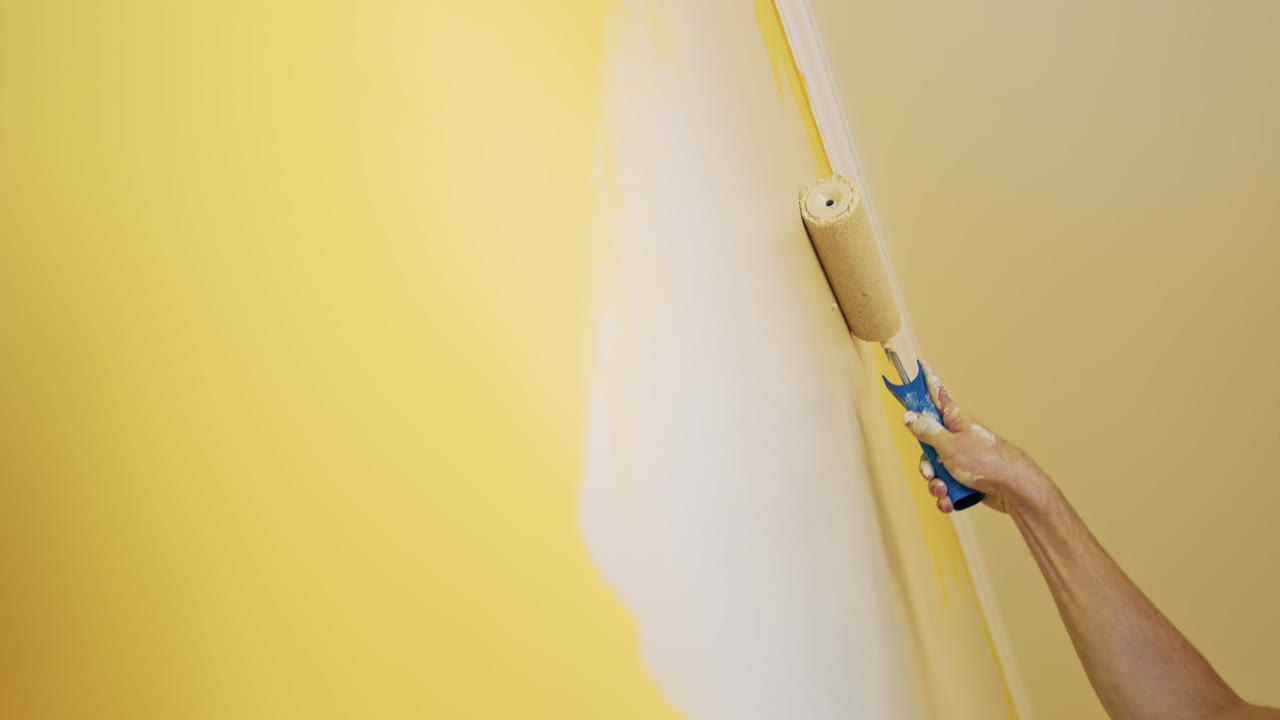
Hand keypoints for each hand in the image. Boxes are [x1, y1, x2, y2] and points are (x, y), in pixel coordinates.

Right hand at [903, 362, 1052, 514]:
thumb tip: (909, 416)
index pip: (937, 394)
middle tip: (932, 471)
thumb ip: (927, 431)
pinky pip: (947, 485)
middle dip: (926, 464)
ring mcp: (962, 458)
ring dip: (936, 483)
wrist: (1013, 489)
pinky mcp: (966, 477)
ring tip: (945, 489)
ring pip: (936, 469)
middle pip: (927, 443)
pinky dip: (946, 494)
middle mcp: (957, 437)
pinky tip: (951, 500)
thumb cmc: (988, 462)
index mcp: (955, 420)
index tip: (920, 366)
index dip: (927, 381)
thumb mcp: (950, 445)